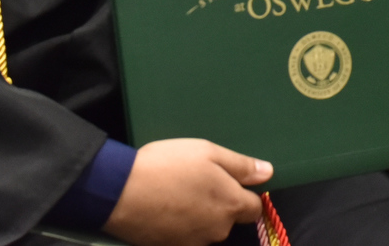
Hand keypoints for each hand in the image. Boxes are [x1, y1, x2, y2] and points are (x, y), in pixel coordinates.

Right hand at [102, 139, 270, 245]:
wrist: (120, 192)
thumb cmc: (168, 166)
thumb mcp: (208, 152)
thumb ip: (241, 166)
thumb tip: (267, 173)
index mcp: (230, 205)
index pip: (254, 208)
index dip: (245, 194)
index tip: (228, 180)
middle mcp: (217, 230)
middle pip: (229, 219)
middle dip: (219, 204)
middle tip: (197, 180)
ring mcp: (193, 243)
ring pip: (206, 229)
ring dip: (199, 215)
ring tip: (177, 192)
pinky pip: (185, 236)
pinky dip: (180, 225)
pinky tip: (165, 207)